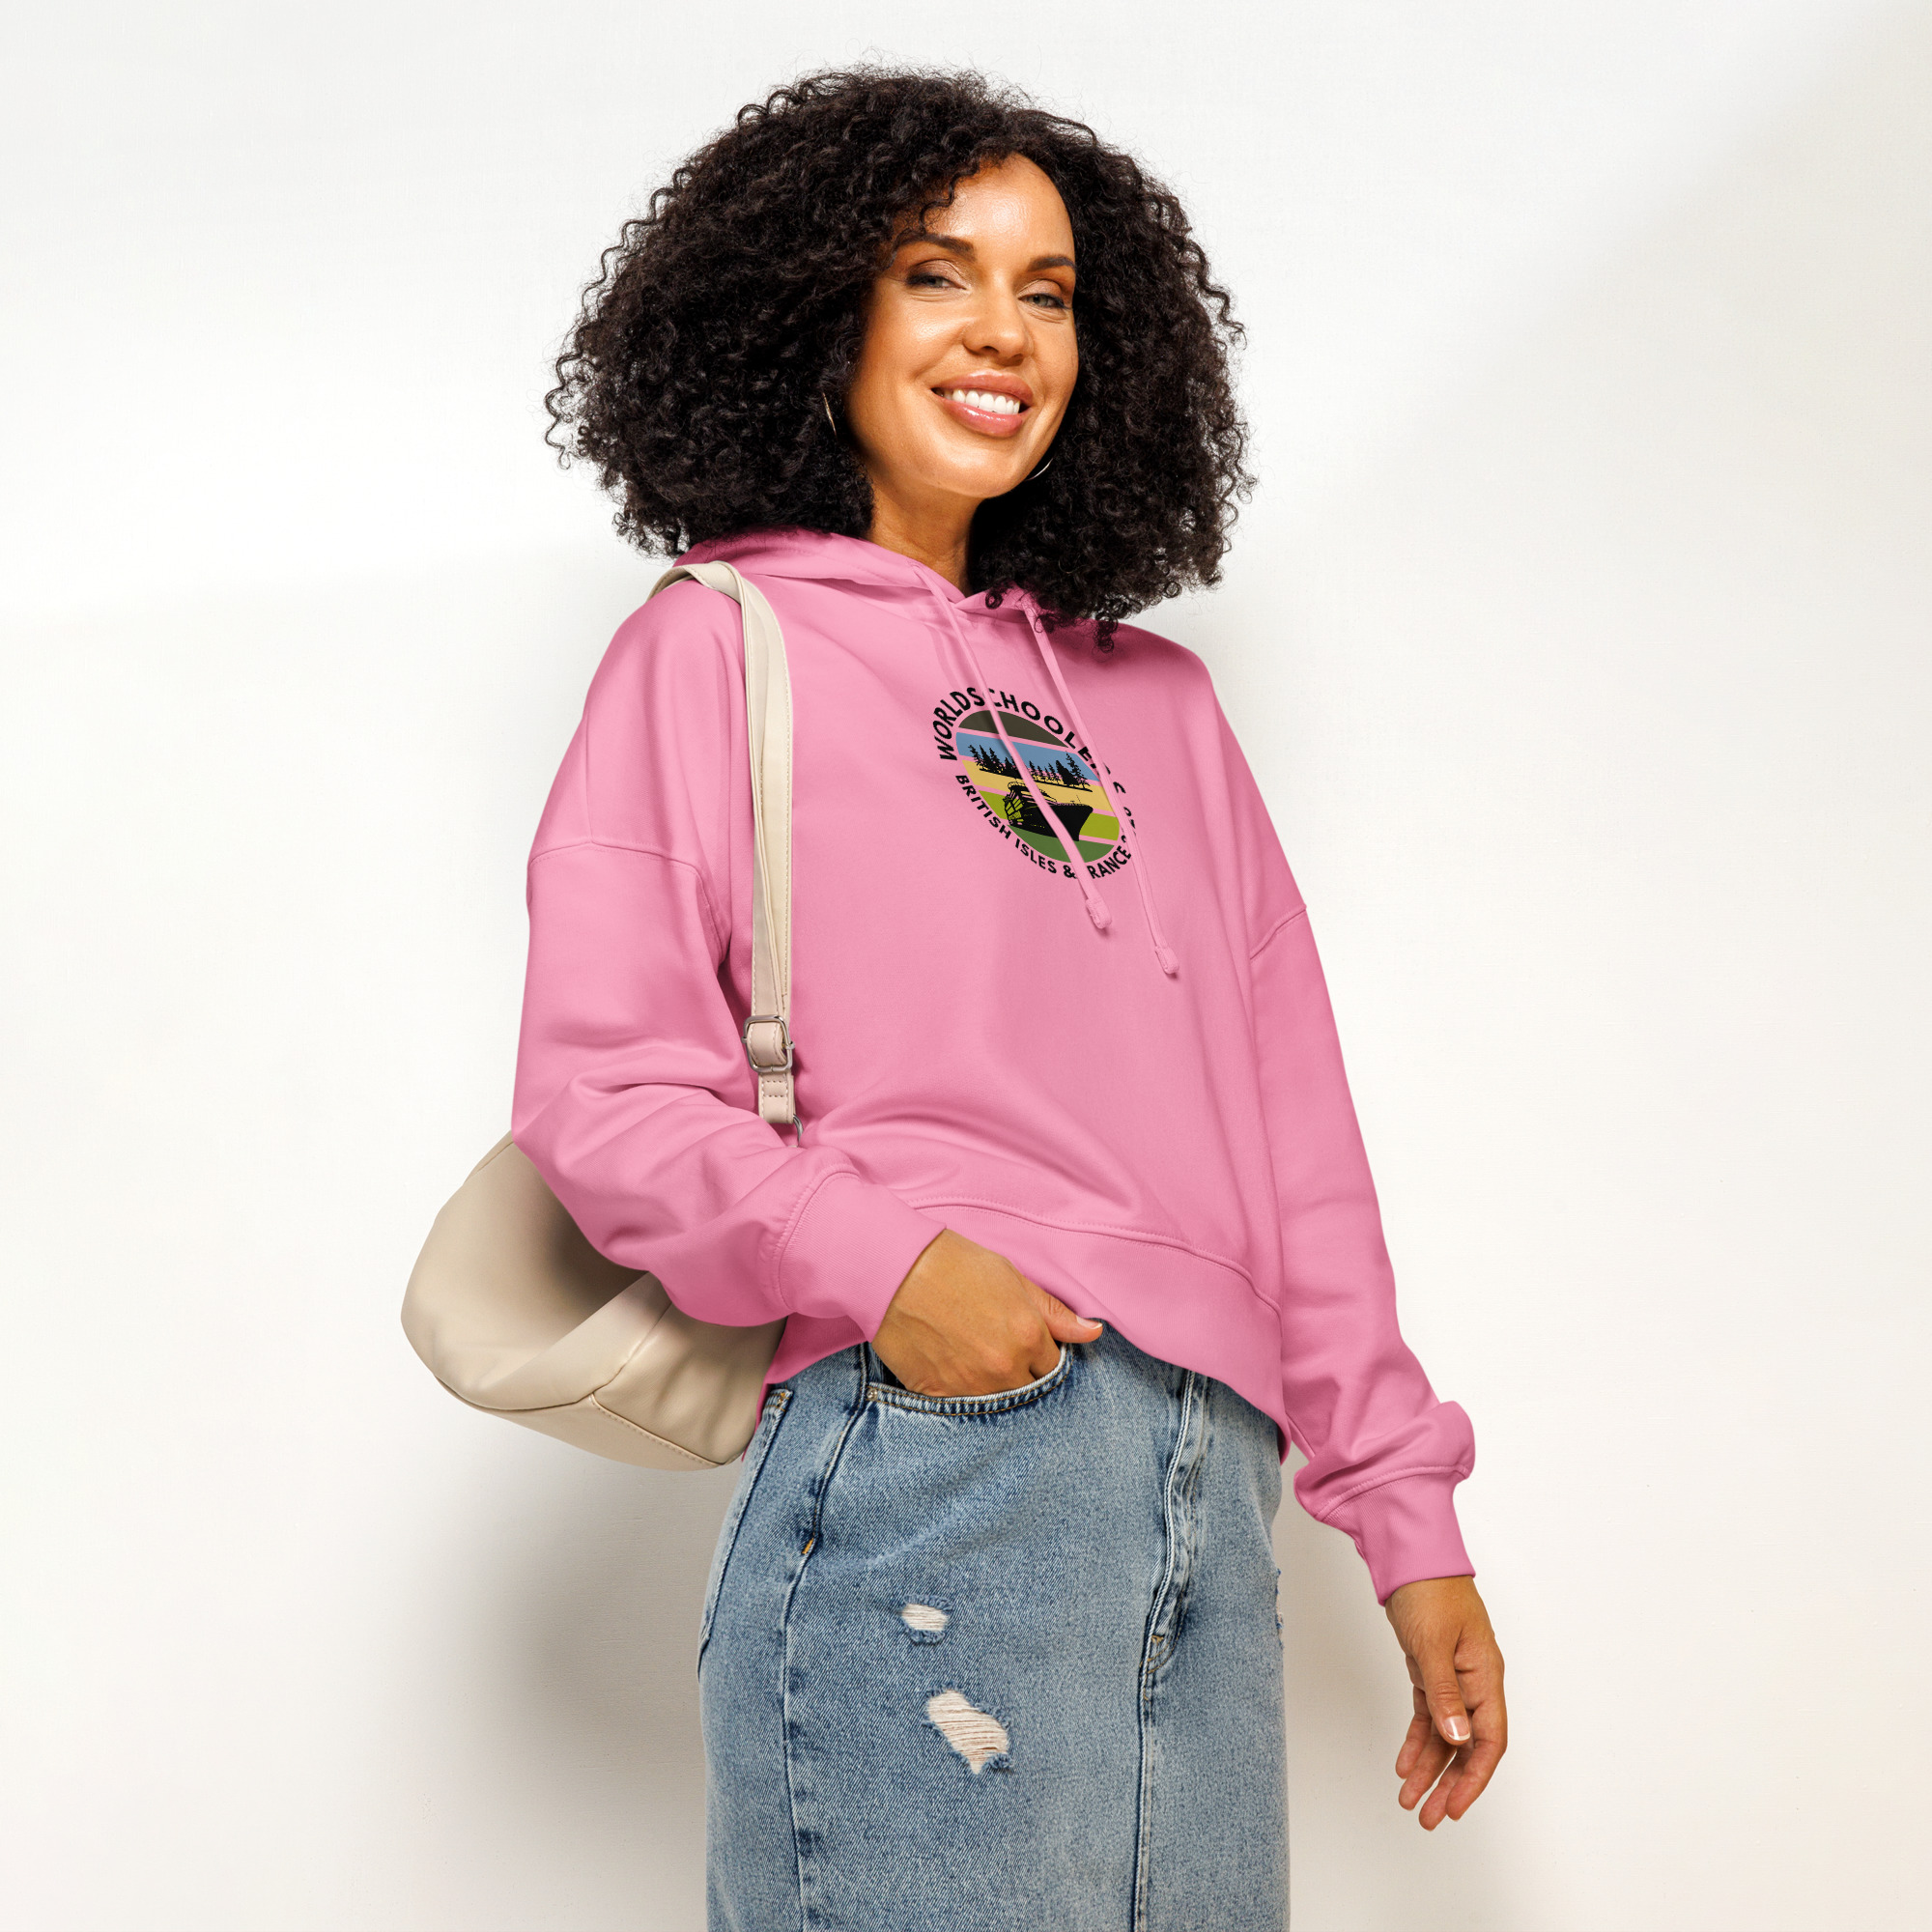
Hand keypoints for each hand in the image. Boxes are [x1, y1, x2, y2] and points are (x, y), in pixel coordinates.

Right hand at [872, 1228, 1102, 1397]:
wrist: (893, 1270)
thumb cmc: (953, 1264)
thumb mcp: (1011, 1277)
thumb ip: (1054, 1312)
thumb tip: (1093, 1333)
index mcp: (1028, 1336)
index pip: (1053, 1367)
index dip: (1041, 1356)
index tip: (1027, 1347)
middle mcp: (1004, 1367)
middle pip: (1029, 1390)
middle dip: (1022, 1376)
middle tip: (999, 1355)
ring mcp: (970, 1386)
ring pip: (999, 1405)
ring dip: (994, 1390)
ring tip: (976, 1363)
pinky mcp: (938, 1396)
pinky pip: (963, 1409)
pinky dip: (963, 1397)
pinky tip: (954, 1372)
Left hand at [1383, 1574, 1505, 1827]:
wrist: (1410, 1555)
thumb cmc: (1429, 1589)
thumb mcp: (1433, 1643)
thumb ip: (1445, 1693)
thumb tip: (1459, 1738)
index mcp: (1485, 1675)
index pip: (1488, 1739)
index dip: (1474, 1778)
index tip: (1454, 1807)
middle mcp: (1474, 1681)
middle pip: (1467, 1746)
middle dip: (1448, 1784)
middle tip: (1428, 1817)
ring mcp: (1453, 1677)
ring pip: (1445, 1735)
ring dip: (1429, 1768)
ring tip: (1410, 1800)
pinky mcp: (1432, 1670)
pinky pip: (1428, 1715)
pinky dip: (1417, 1740)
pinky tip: (1404, 1764)